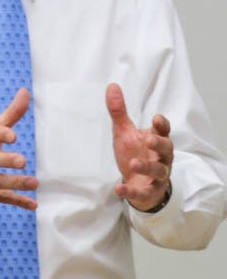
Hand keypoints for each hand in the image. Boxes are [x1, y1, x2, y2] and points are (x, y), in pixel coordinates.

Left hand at [106, 83, 172, 210]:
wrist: (138, 183)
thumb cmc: (134, 153)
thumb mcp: (124, 132)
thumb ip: (119, 111)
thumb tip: (112, 85)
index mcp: (155, 140)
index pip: (163, 131)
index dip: (161, 125)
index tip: (157, 118)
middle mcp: (160, 157)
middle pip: (167, 149)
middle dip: (159, 144)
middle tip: (149, 139)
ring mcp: (157, 175)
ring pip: (158, 171)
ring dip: (147, 167)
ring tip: (134, 163)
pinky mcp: (149, 191)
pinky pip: (142, 193)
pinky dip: (131, 192)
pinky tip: (119, 189)